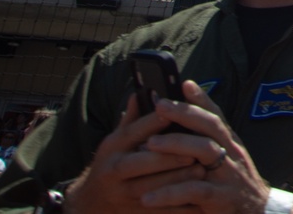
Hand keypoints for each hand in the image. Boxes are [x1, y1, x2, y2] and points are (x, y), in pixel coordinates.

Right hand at [62, 94, 205, 213]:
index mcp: (112, 147)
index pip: (132, 133)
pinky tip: (196, 197)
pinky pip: (156, 210)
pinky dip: (176, 206)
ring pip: (150, 188)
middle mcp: (113, 170)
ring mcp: (121, 193)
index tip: (174, 114)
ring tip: (200, 170)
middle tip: (195, 151)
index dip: (152, 123)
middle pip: (141, 163)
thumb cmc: (111, 163)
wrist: (92, 203)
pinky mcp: (133, 212)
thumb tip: (142, 91)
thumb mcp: (115, 140)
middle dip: (168, 157)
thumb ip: (132, 118)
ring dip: (176, 180)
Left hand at [139, 81, 270, 213]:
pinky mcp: (221, 198)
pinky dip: (170, 193)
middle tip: (159, 106)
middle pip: (211, 126)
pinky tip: (148, 196)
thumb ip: (208, 142)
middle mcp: (232, 153)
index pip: (217, 115)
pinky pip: (194, 190)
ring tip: (149, 144)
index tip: (185, 83)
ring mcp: (228, 174)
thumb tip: (186, 121)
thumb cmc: (234, 185)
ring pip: (205, 150)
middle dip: (185, 113)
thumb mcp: (227, 160)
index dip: (202, 99)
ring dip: (176, 145)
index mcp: (230, 143)